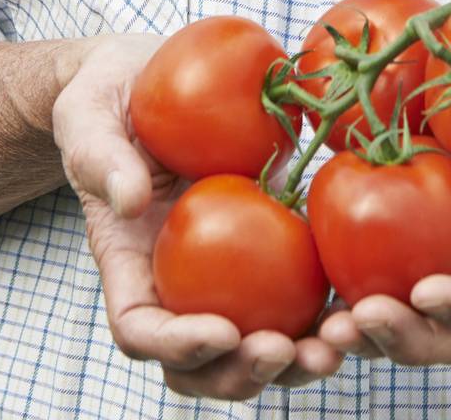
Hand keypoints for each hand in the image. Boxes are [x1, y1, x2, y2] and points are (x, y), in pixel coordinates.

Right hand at [51, 34, 344, 401]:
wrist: (145, 77)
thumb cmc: (105, 101)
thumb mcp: (87, 119)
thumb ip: (102, 157)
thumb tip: (130, 199)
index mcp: (129, 263)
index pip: (142, 331)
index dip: (179, 347)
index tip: (222, 331)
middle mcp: (176, 281)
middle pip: (202, 363)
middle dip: (243, 373)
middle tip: (286, 350)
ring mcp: (222, 270)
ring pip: (256, 340)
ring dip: (296, 357)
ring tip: (337, 343)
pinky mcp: (266, 241)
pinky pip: (297, 287)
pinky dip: (327, 305)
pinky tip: (363, 296)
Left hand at [315, 59, 450, 366]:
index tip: (428, 290)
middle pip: (446, 334)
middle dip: (406, 341)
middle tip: (362, 321)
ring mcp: (429, 262)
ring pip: (398, 326)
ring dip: (362, 339)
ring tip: (323, 335)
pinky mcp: (386, 243)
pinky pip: (357, 285)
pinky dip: (329, 303)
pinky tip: (298, 306)